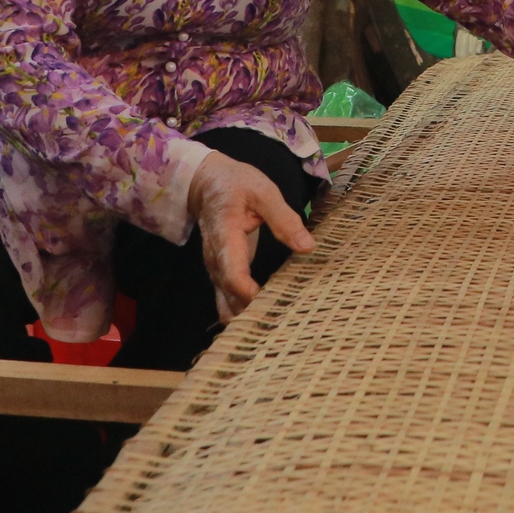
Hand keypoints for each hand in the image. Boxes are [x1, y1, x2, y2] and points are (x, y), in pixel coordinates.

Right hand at [187, 152, 314, 322]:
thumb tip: (307, 246)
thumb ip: (284, 218)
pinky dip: (241, 311)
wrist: (205, 183)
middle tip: (284, 325)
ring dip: (246, 317)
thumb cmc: (237, 184)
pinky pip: (226, 299)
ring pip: (225, 302)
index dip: (248, 292)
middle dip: (252, 312)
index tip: (272, 304)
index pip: (231, 272)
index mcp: (225, 235)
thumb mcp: (264, 191)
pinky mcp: (220, 272)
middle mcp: (215, 258)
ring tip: (278, 329)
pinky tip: (264, 321)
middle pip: (228, 295)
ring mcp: (215, 268)